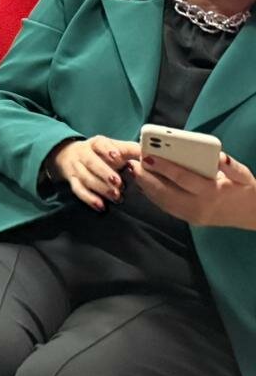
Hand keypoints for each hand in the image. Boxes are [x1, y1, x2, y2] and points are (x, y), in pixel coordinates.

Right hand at [50, 135, 139, 210]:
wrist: (69, 155)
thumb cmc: (101, 154)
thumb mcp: (115, 147)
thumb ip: (132, 151)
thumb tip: (149, 155)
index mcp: (96, 143)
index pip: (100, 144)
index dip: (108, 151)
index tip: (118, 158)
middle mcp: (83, 154)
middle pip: (91, 162)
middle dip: (105, 173)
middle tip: (119, 184)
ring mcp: (76, 168)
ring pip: (85, 177)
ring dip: (100, 188)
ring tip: (116, 197)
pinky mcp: (72, 181)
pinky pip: (78, 190)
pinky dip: (89, 198)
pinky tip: (101, 206)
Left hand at [129, 151, 255, 228]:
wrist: (251, 215)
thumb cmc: (244, 190)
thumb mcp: (243, 175)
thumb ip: (231, 166)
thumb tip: (220, 157)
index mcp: (212, 192)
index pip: (183, 178)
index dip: (163, 167)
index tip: (147, 156)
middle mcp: (199, 206)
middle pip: (166, 192)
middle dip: (146, 178)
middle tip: (132, 163)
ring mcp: (192, 216)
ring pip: (162, 201)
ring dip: (145, 186)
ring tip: (134, 170)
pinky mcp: (188, 219)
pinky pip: (165, 207)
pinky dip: (152, 195)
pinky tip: (144, 183)